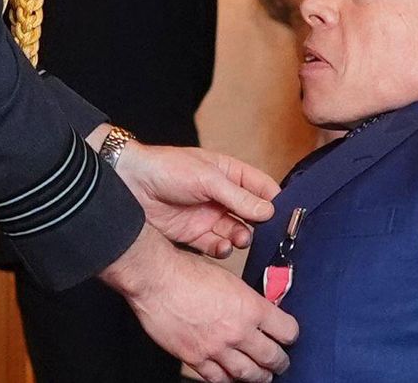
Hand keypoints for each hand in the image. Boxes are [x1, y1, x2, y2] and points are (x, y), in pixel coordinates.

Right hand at [102, 225, 296, 382]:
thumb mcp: (229, 279)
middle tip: (281, 362)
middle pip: (271, 357)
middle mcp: (237, 331)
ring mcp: (216, 348)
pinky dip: (229, 380)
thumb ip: (246, 300)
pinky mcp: (195, 358)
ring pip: (247, 373)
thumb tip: (257, 311)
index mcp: (250, 307)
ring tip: (262, 376)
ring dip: (259, 376)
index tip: (288, 334)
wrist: (157, 280)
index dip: (290, 333)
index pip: (286, 330)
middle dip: (280, 361)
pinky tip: (232, 378)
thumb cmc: (187, 272)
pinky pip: (218, 378)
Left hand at [115, 142, 278, 257]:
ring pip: (236, 232)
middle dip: (260, 225)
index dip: (275, 201)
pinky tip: (224, 247)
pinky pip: (216, 246)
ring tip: (241, 239)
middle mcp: (222, 196)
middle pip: (252, 214)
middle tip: (266, 235)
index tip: (286, 216)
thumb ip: (238, 196)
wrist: (130, 184)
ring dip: (242, 237)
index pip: (261, 187)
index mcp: (229, 174)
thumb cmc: (167, 169)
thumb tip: (268, 210)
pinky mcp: (194, 235)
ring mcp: (209, 216)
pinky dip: (223, 249)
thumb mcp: (207, 178)